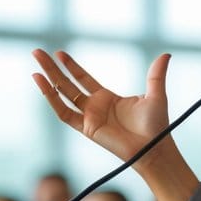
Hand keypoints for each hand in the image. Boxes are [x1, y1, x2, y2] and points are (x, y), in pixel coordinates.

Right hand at [32, 49, 172, 163]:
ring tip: (35, 64)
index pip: (83, 79)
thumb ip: (156, 74)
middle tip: (37, 53)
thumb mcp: (156, 94)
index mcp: (107, 99)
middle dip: (52, 68)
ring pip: (62, 95)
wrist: (154, 148)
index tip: (59, 53)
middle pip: (67, 84)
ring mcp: (88, 118)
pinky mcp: (86, 128)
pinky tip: (42, 83)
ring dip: (48, 79)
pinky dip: (51, 98)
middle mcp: (94, 107)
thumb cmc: (156, 126)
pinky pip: (63, 112)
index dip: (71, 66)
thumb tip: (165, 54)